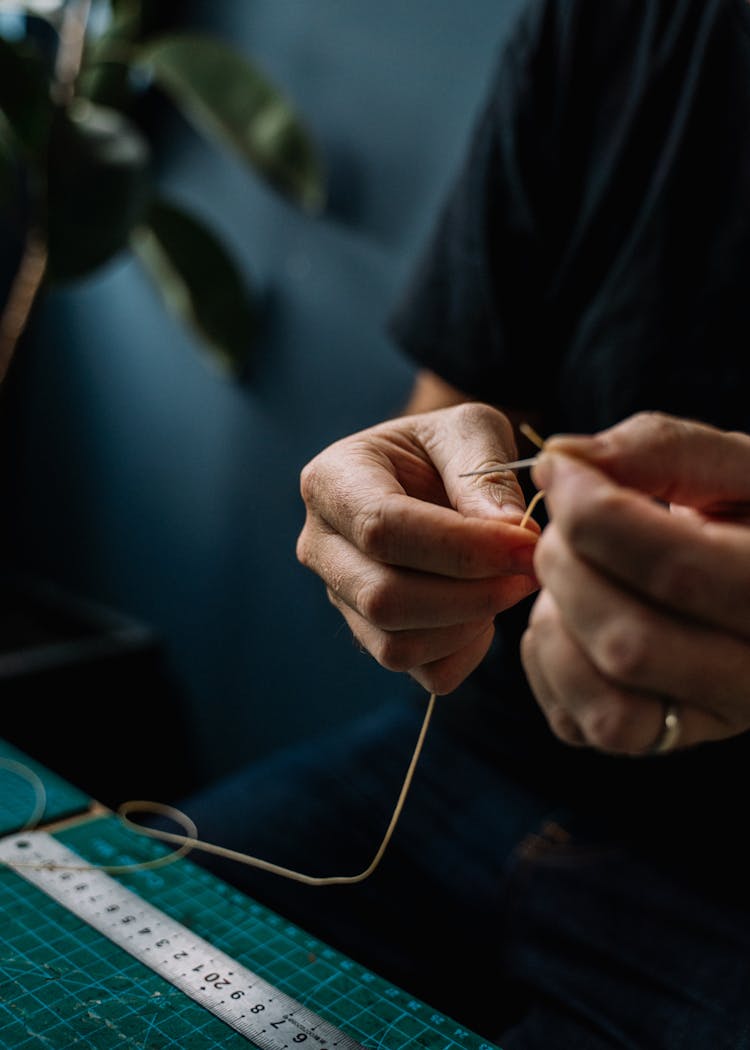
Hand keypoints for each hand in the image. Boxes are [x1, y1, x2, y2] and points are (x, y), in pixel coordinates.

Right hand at [297, 403, 539, 693]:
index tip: (527, 542)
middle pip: (384, 598)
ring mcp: (341, 597)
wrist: (430, 474)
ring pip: (397, 645)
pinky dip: (467, 650)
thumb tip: (508, 529)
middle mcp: (321, 546)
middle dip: (471, 593)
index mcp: (331, 481)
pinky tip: (488, 609)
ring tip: (510, 582)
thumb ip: (485, 471)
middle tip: (531, 569)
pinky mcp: (371, 635)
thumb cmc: (446, 447)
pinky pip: (420, 669)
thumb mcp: (468, 429)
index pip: (382, 528)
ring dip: (470, 624)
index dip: (460, 546)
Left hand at [521, 411, 749, 754]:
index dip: (593, 512)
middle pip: (631, 645)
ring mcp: (710, 722)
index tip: (557, 469)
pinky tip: (568, 613)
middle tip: (562, 525)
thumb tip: (560, 459)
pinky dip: (548, 661)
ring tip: (571, 571)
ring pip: (605, 707)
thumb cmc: (747, 511)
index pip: (676, 570)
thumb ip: (659, 449)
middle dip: (568, 569)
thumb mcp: (731, 464)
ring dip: (556, 624)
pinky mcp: (658, 738)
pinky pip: (577, 726)